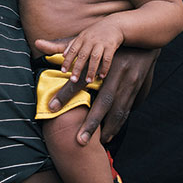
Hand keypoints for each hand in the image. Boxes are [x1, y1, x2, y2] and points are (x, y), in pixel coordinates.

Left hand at [35, 17, 125, 83]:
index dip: (67, 60)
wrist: (114, 25)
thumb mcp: (80, 37)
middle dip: (77, 67)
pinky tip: (102, 76)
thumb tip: (54, 52)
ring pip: (95, 57)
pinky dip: (105, 68)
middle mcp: (90, 40)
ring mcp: (101, 43)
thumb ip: (68, 46)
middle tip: (72, 80)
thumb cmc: (94, 34)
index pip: (72, 50)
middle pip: (82, 55)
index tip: (63, 71)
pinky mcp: (111, 46)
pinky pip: (108, 58)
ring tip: (88, 80)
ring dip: (91, 69)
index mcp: (81, 38)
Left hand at [42, 42, 159, 144]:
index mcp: (103, 61)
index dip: (66, 94)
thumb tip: (38, 43)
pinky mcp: (138, 89)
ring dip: (109, 128)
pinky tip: (110, 134)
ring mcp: (131, 82)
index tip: (52, 108)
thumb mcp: (86, 38)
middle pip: (104, 102)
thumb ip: (61, 45)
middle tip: (80, 140)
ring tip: (97, 143)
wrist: (143, 39)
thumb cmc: (107, 40)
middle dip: (92, 123)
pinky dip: (119, 123)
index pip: (81, 80)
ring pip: (120, 109)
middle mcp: (119, 73)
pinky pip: (128, 109)